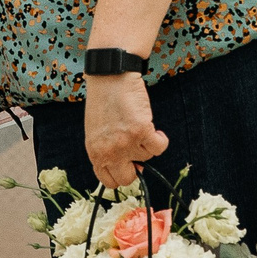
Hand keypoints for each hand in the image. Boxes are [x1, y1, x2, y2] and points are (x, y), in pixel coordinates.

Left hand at [84, 72, 168, 187]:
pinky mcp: (141, 131)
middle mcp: (109, 152)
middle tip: (138, 151)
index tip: (128, 164)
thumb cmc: (103, 100)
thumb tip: (133, 165)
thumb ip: (107, 150)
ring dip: (147, 144)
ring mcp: (126, 143)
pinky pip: (159, 147)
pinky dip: (161, 140)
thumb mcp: (97, 131)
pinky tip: (156, 130)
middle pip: (127, 178)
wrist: (110, 76)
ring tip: (140, 125)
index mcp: (95, 153)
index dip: (121, 173)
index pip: (108, 181)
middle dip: (135, 168)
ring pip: (146, 157)